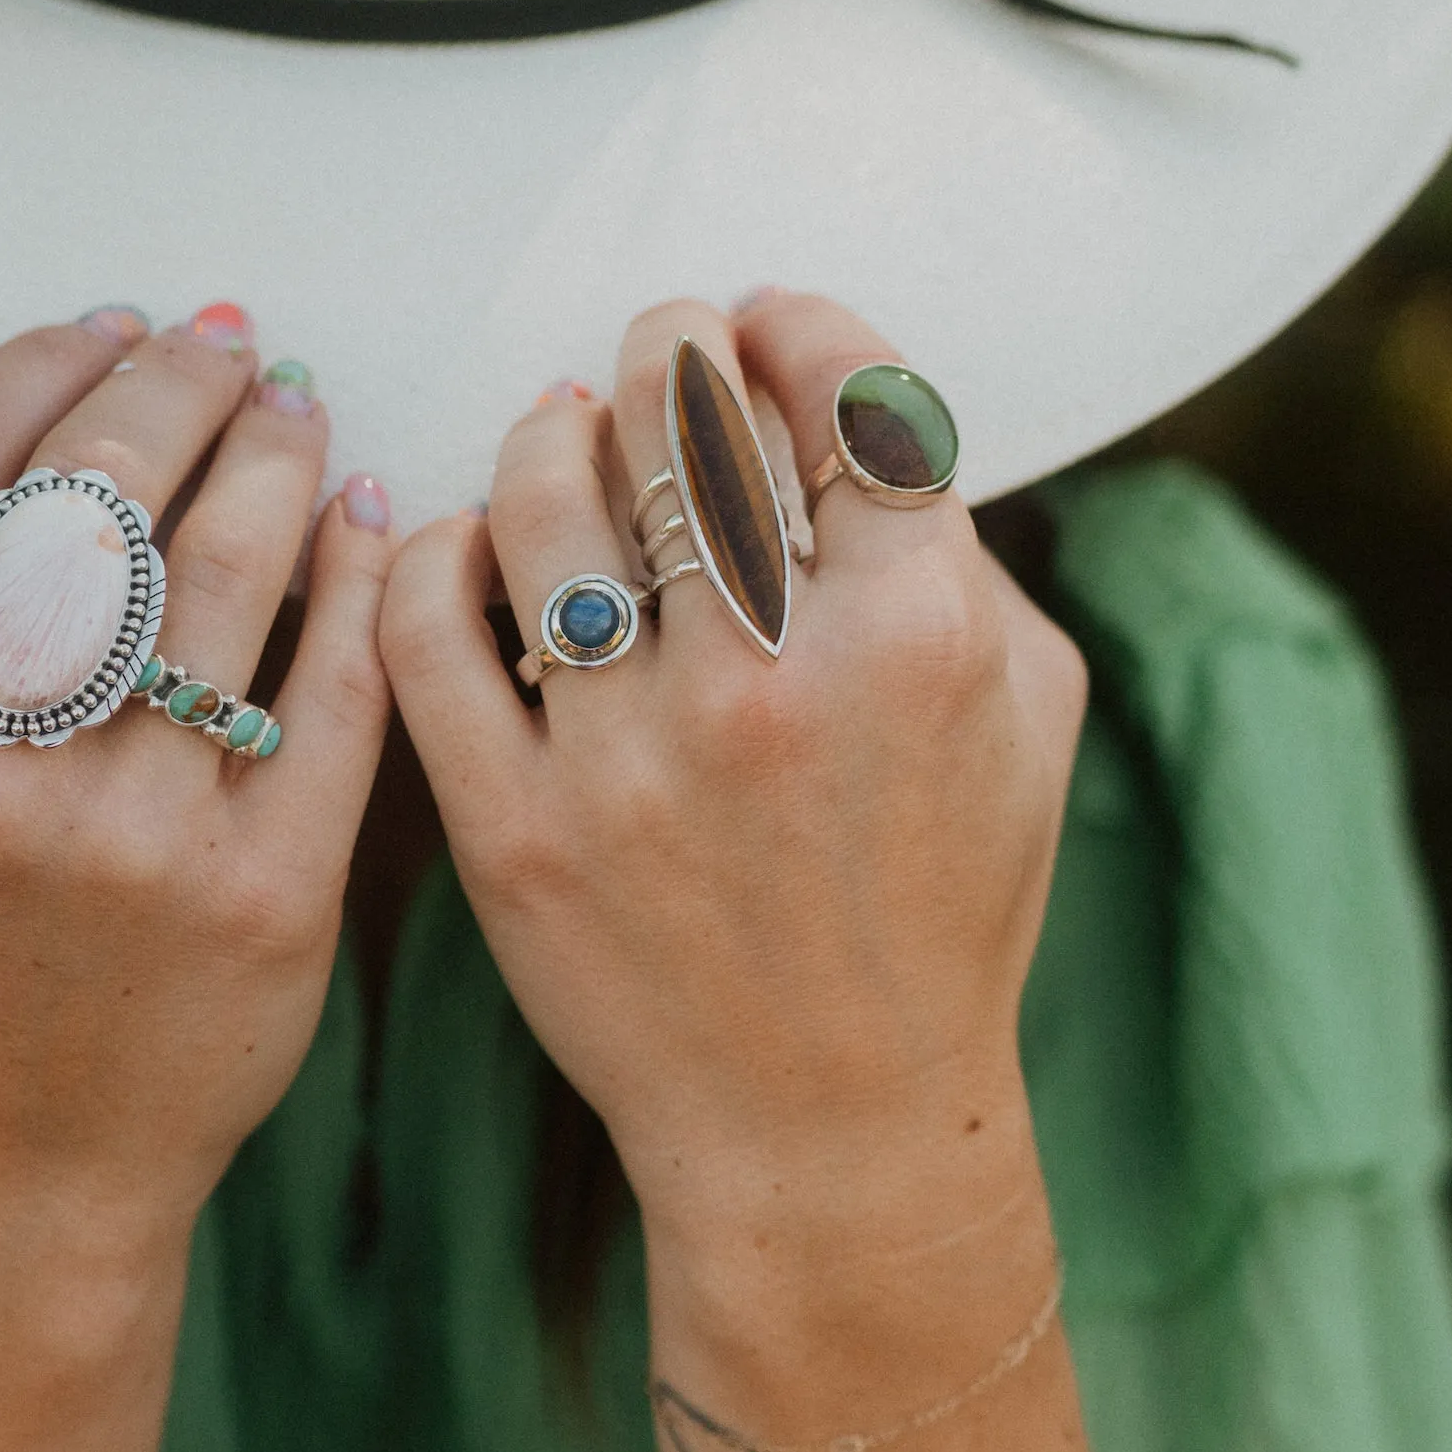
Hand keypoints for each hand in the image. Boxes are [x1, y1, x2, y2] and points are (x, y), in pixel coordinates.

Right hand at [0, 310, 392, 1227]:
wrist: (13, 1150)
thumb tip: (69, 381)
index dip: (46, 365)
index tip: (115, 326)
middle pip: (95, 492)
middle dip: (178, 387)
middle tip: (232, 351)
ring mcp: (120, 834)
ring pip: (228, 568)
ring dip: (276, 458)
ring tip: (296, 418)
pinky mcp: (257, 894)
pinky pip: (332, 683)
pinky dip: (357, 578)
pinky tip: (363, 523)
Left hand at [380, 291, 1086, 1262]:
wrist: (831, 1126)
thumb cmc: (943, 911)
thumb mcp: (1023, 714)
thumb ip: (957, 548)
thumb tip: (845, 401)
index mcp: (921, 633)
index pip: (837, 388)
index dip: (791, 325)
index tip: (763, 327)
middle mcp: (772, 682)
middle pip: (680, 413)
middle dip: (664, 348)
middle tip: (655, 349)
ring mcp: (629, 759)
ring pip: (540, 496)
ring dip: (547, 435)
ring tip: (560, 436)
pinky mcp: (512, 829)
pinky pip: (429, 629)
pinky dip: (439, 556)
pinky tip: (474, 549)